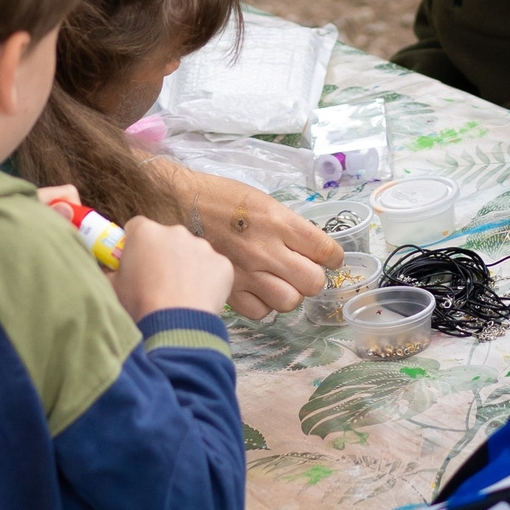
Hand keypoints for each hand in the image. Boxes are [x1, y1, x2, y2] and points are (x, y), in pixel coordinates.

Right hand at [106, 217, 233, 322]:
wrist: (175, 327)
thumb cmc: (139, 306)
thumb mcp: (113, 288)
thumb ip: (110, 272)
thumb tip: (108, 270)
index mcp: (145, 232)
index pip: (137, 227)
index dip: (135, 244)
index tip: (136, 260)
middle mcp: (175, 232)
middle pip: (167, 239)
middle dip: (163, 255)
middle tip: (158, 283)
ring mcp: (202, 246)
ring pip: (192, 253)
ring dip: (186, 267)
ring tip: (180, 296)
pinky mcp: (222, 263)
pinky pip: (213, 269)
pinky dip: (207, 281)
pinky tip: (198, 299)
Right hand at [168, 168, 337, 318]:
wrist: (176, 202)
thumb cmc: (219, 197)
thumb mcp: (263, 201)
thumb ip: (287, 226)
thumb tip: (309, 248)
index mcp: (280, 223)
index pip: (327, 251)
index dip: (333, 257)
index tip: (327, 257)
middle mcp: (268, 251)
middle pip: (313, 283)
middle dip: (312, 278)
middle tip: (300, 270)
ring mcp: (248, 273)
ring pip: (289, 302)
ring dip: (288, 293)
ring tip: (278, 282)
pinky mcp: (229, 288)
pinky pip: (260, 312)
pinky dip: (262, 305)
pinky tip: (257, 291)